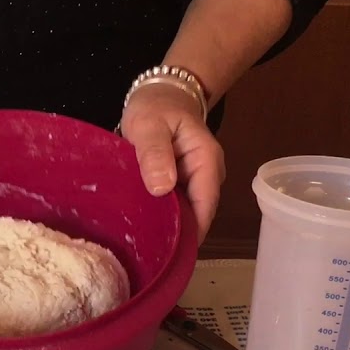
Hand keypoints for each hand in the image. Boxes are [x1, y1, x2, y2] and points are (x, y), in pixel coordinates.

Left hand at [118, 83, 225, 242]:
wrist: (161, 93)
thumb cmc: (156, 106)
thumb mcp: (149, 125)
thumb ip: (154, 154)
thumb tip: (162, 189)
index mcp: (207, 161)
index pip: (205, 206)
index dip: (191, 232)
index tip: (168, 253)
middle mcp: (207, 175)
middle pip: (197, 214)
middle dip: (177, 235)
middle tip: (148, 256)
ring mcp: (196, 181)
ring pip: (186, 212)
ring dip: (168, 228)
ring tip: (142, 248)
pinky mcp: (181, 183)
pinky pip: (175, 205)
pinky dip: (161, 216)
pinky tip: (143, 229)